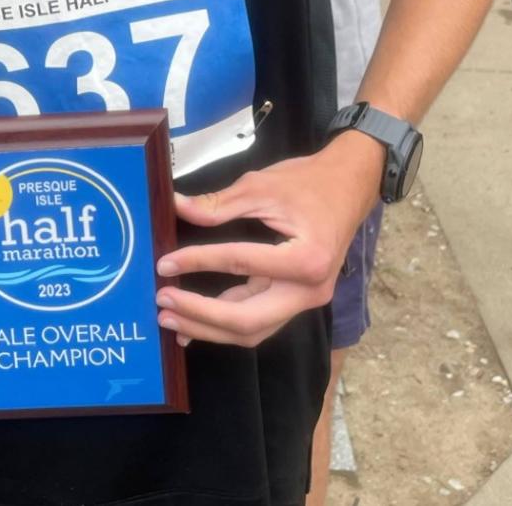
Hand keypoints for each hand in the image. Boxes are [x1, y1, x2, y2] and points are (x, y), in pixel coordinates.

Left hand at [155, 143, 380, 348]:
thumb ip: (219, 205)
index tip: (164, 263)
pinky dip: (227, 322)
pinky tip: (197, 322)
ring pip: (253, 329)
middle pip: (248, 320)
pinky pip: (260, 320)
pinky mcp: (297, 300)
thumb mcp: (261, 186)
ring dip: (210, 328)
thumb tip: (177, 207)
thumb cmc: (308, 182)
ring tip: (171, 319)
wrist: (349, 186)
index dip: (197, 262)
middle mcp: (310, 290)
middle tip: (163, 302)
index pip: (240, 263)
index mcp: (305, 259)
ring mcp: (306, 300)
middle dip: (201, 315)